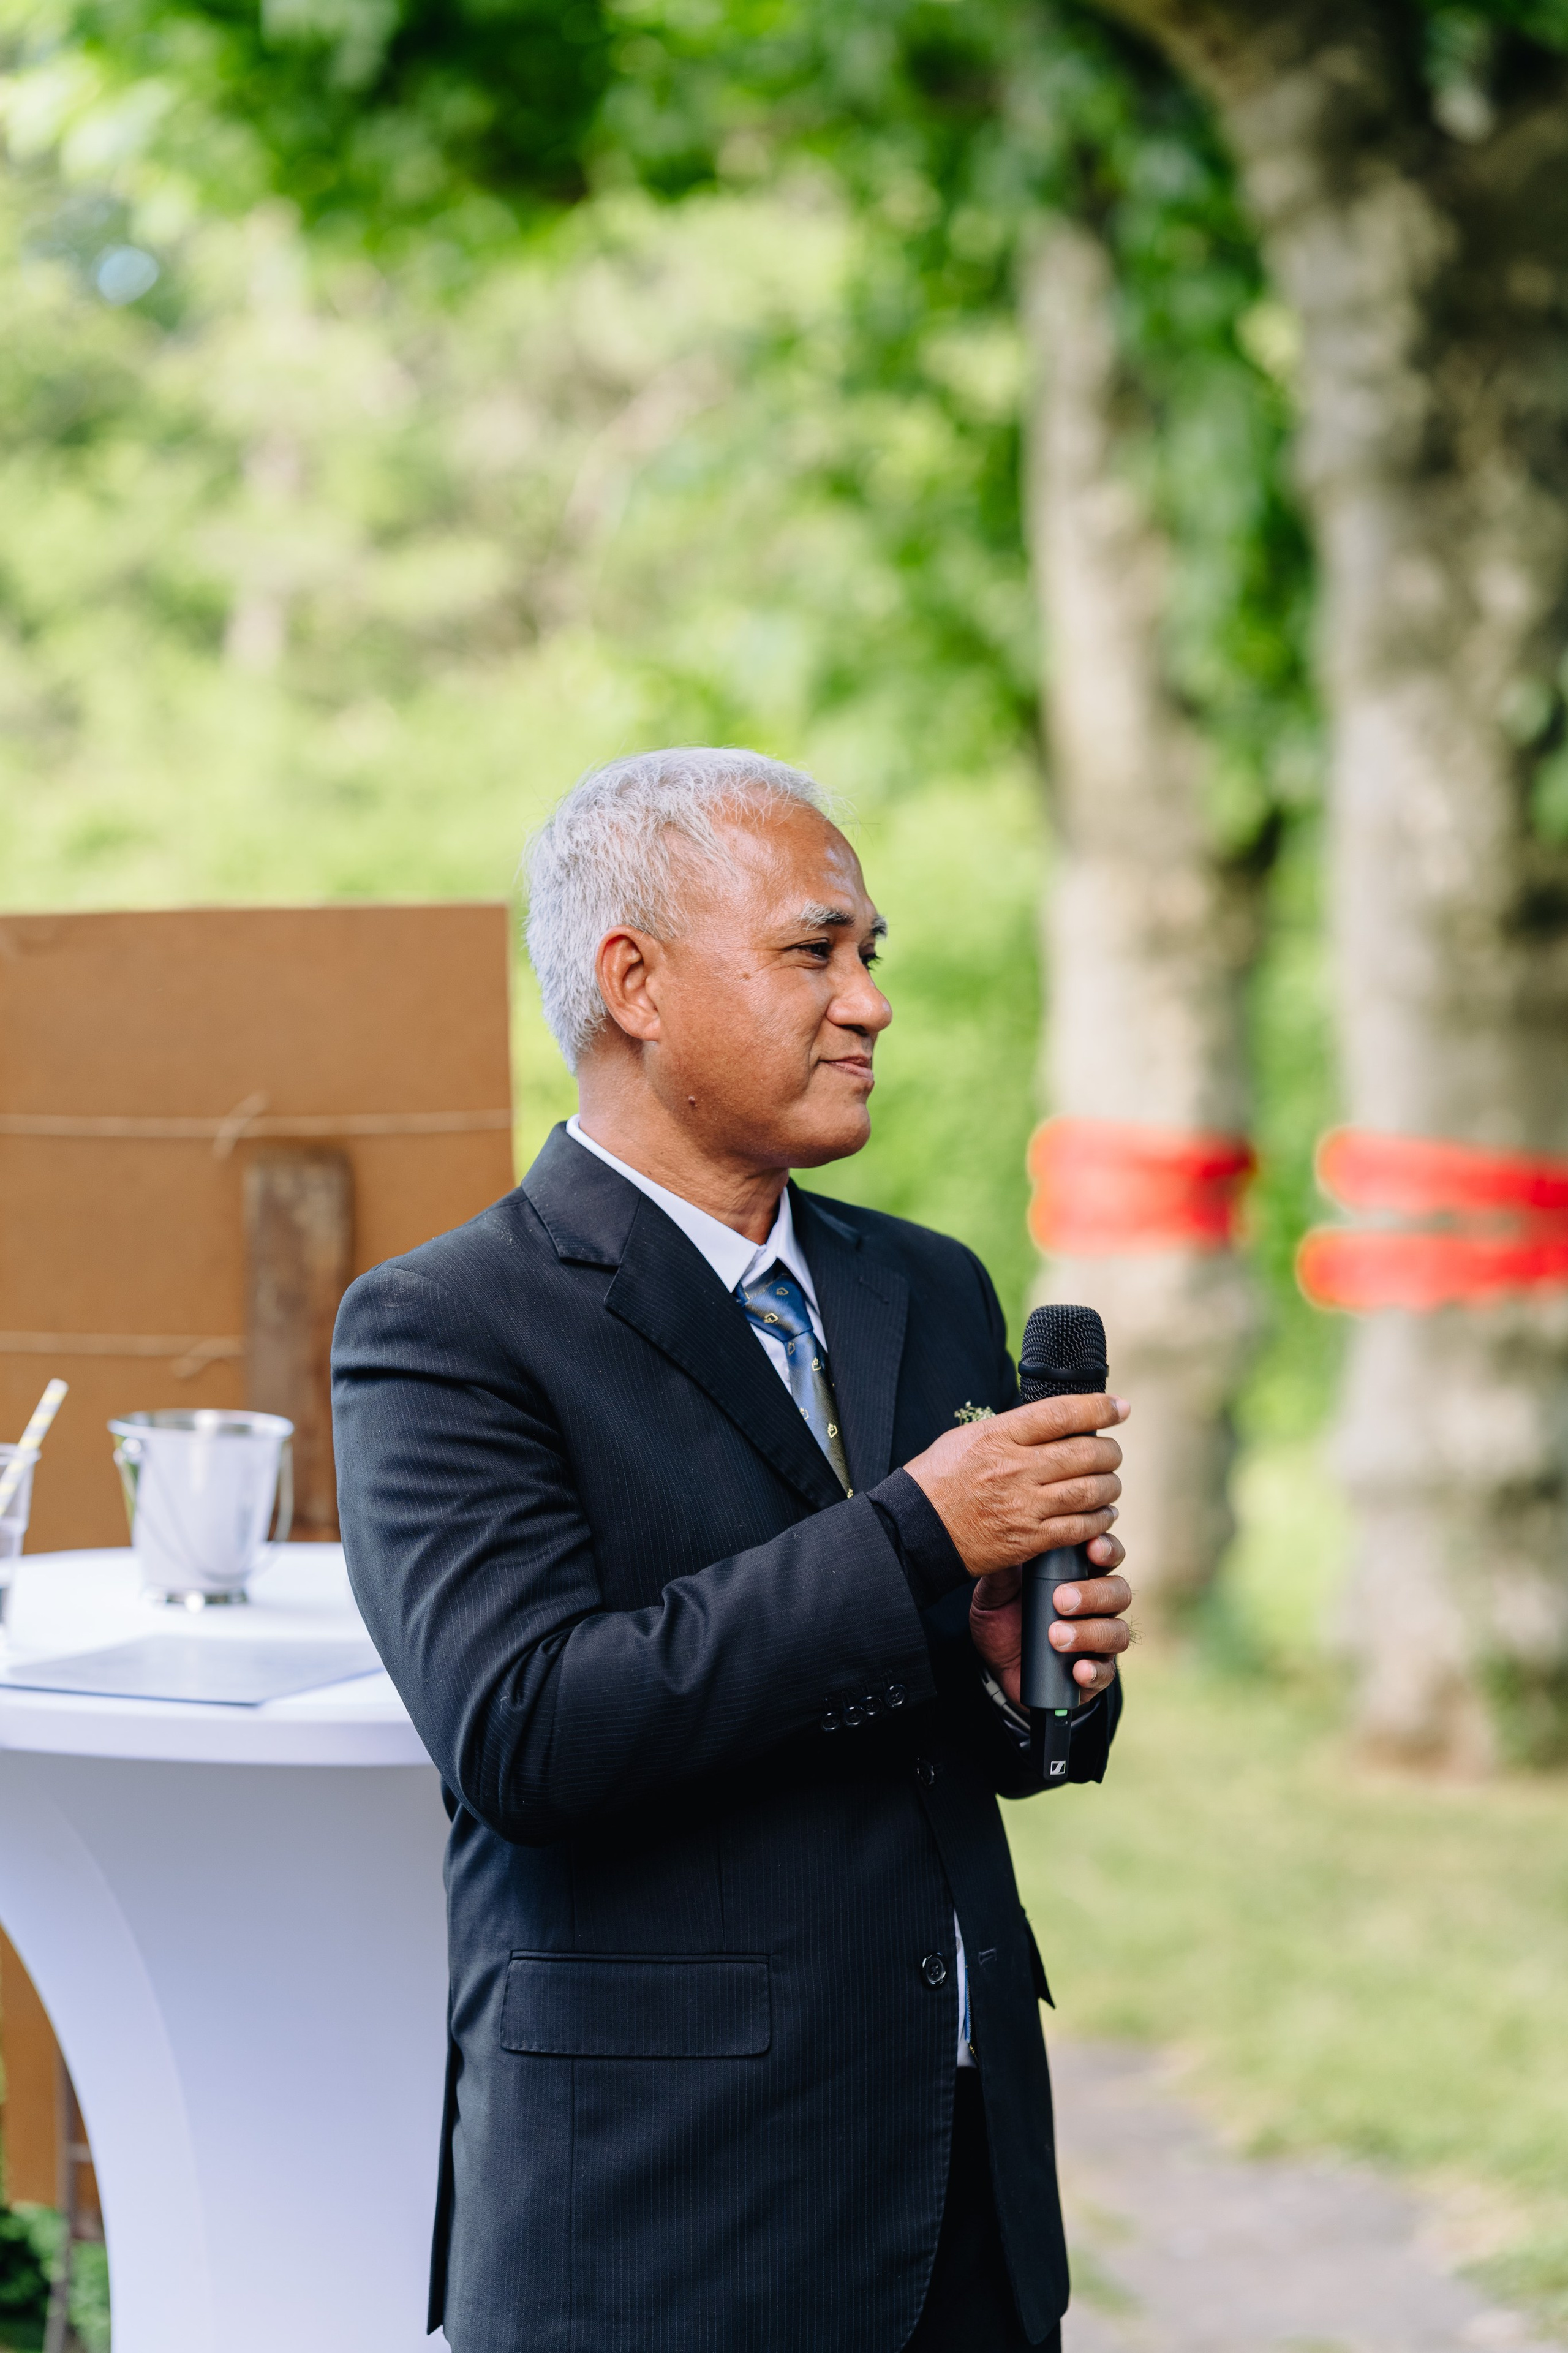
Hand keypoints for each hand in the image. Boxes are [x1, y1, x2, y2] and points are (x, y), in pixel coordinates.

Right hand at [903, 1394, 1127, 1577]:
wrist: (913, 1530)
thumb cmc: (936, 1480)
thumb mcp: (967, 1438)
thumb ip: (1010, 1429)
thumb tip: (1052, 1422)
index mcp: (999, 1436)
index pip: (1061, 1414)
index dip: (1099, 1408)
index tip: (1121, 1409)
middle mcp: (1015, 1468)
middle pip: (1085, 1453)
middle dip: (1109, 1452)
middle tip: (1112, 1453)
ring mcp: (1023, 1506)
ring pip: (1089, 1491)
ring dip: (1110, 1487)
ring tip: (1111, 1484)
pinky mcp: (1027, 1540)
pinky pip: (1078, 1528)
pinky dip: (1099, 1520)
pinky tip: (1103, 1515)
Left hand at [968, 1551, 1130, 1706]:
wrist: (995, 1663)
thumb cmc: (1002, 1615)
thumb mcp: (995, 1589)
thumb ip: (1003, 1567)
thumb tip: (1004, 1538)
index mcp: (1079, 1575)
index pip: (1107, 1554)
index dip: (1107, 1549)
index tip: (1092, 1548)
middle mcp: (1098, 1605)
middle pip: (1119, 1592)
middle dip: (1093, 1594)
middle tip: (1060, 1600)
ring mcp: (1100, 1639)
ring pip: (1118, 1632)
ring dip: (1091, 1633)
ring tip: (1058, 1637)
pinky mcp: (1095, 1673)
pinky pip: (1108, 1673)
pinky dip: (1096, 1671)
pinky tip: (1078, 1670)